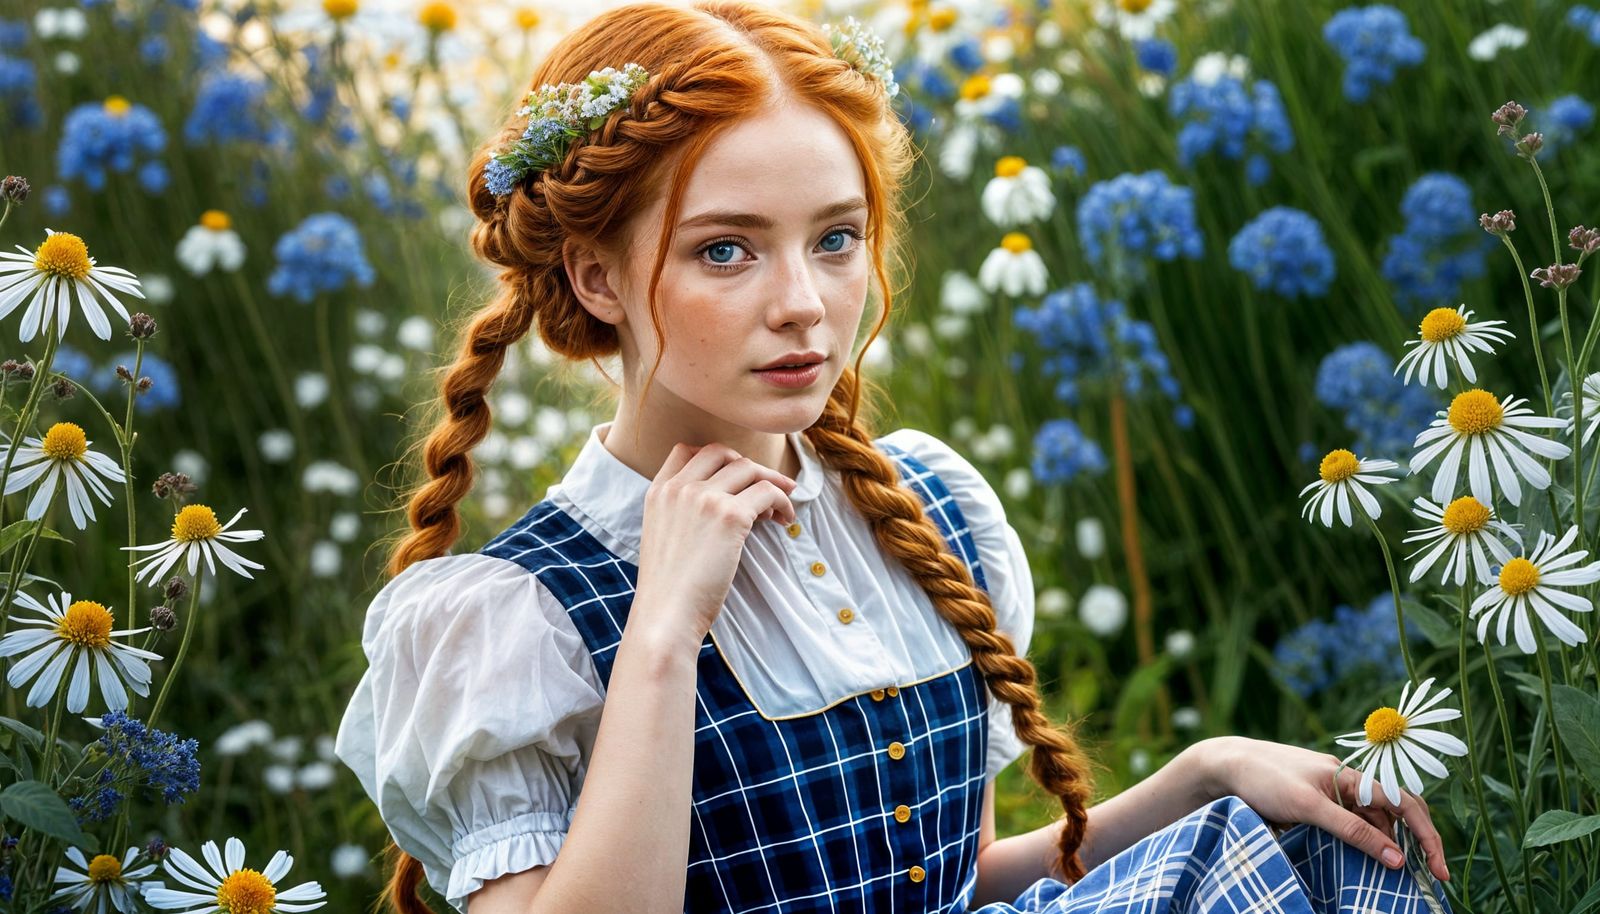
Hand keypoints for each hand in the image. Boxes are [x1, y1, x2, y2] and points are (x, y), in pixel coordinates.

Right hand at [632, 442, 798, 642]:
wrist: (666, 616)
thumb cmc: (669, 589)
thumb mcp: (662, 537)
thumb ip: (681, 512)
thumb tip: (725, 502)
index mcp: (658, 492)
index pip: (687, 450)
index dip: (716, 459)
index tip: (735, 478)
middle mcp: (679, 488)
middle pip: (723, 453)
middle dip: (748, 466)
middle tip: (769, 485)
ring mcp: (704, 498)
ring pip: (749, 469)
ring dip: (771, 483)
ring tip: (779, 508)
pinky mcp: (730, 516)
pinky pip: (768, 492)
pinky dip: (783, 501)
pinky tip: (784, 520)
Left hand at [1200, 735, 1449, 884]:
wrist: (1224, 765)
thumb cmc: (1264, 779)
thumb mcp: (1309, 807)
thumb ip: (1352, 831)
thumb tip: (1397, 859)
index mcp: (1350, 776)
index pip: (1404, 804)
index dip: (1427, 837)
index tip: (1437, 870)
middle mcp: (1347, 782)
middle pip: (1396, 812)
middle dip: (1418, 842)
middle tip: (1431, 878)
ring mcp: (1332, 792)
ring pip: (1375, 821)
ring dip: (1390, 846)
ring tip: (1401, 878)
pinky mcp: (1316, 804)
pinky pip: (1352, 824)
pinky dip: (1366, 843)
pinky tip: (1368, 862)